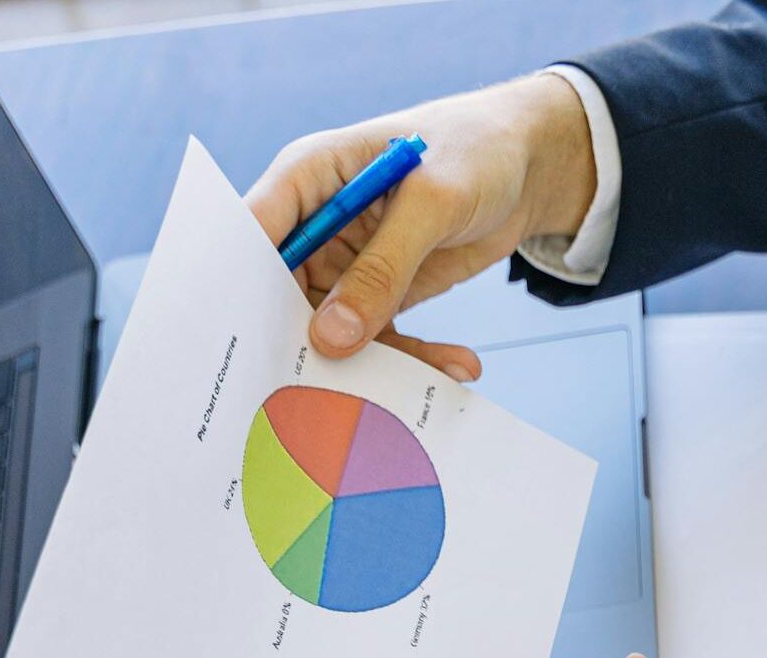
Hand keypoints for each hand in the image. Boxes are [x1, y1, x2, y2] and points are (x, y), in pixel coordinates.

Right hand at [245, 73, 596, 376]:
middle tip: (325, 396)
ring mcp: (344, 264)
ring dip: (376, 362)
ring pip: (332, 331)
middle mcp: (314, 225)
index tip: (249, 348)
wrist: (527, 166)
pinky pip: (379, 339)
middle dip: (303, 345)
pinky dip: (415, 358)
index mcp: (306, 177)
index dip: (240, 290)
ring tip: (422, 385)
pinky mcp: (379, 294)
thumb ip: (382, 268)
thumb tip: (330, 337)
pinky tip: (458, 366)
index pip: (251, 234)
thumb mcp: (432, 203)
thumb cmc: (474, 151)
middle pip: (280, 296)